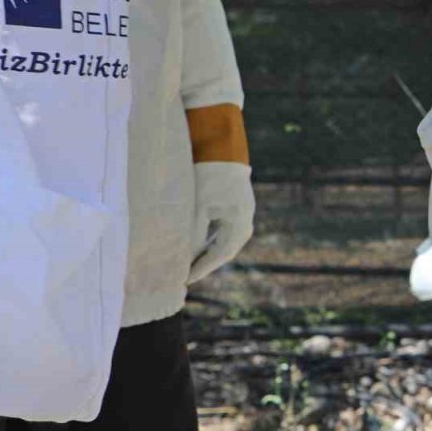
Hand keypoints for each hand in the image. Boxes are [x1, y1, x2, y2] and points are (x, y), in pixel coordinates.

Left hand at [188, 162, 254, 283]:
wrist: (222, 150)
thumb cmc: (209, 176)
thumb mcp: (199, 207)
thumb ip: (194, 234)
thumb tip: (185, 259)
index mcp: (239, 225)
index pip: (219, 256)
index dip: (202, 269)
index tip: (185, 280)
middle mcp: (245, 225)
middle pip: (224, 253)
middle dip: (205, 265)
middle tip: (186, 276)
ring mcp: (244, 218)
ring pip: (225, 245)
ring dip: (208, 255)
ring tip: (190, 265)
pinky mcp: (239, 212)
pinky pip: (226, 234)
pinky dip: (212, 243)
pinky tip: (199, 248)